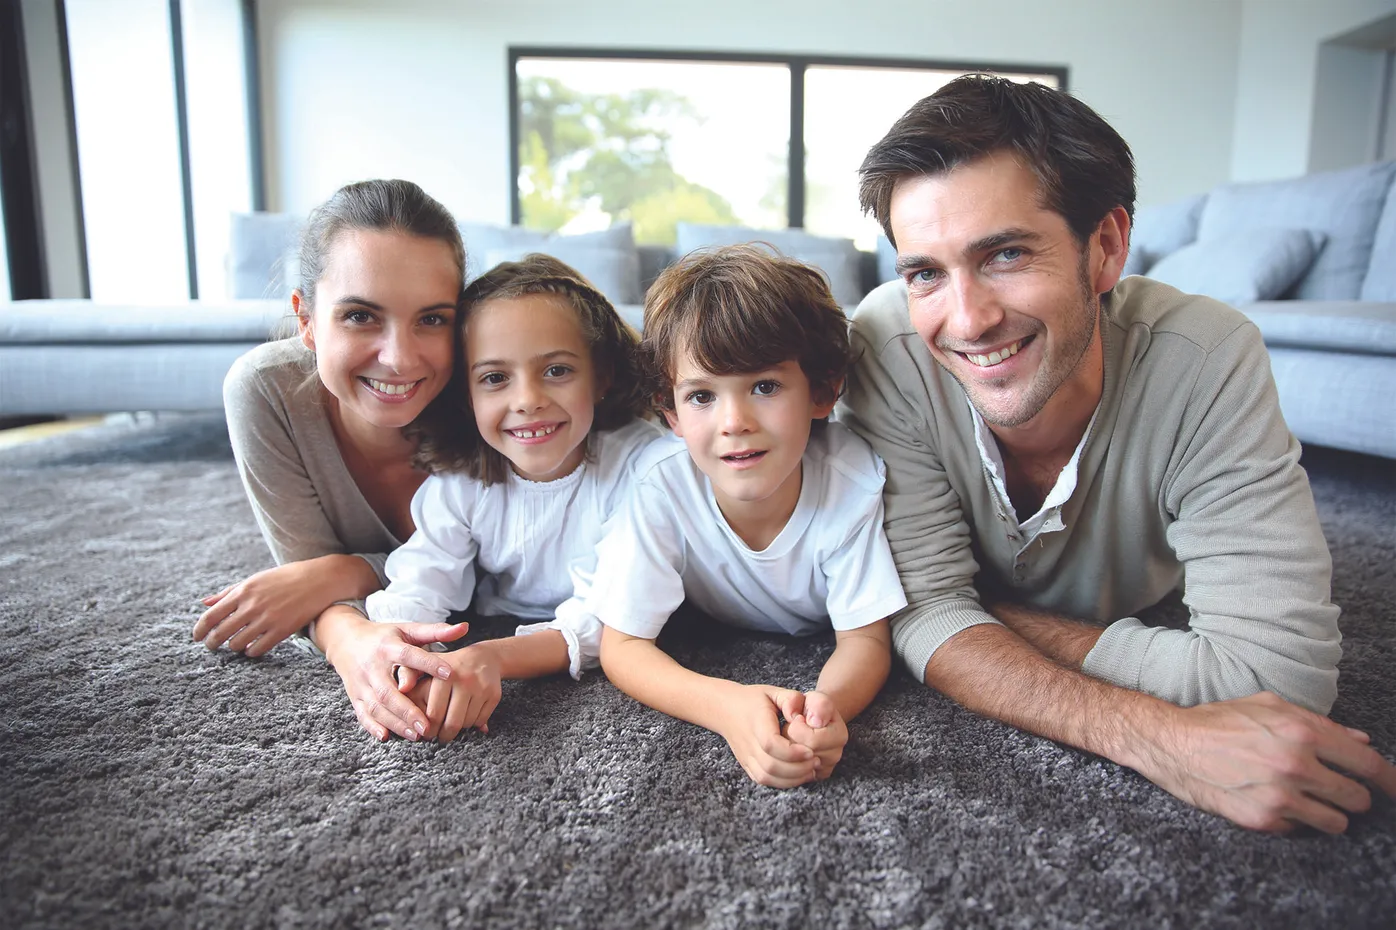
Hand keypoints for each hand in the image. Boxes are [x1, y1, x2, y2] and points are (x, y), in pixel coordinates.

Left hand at [193, 562, 328, 656]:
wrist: (320, 579)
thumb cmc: (285, 578)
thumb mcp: (255, 579)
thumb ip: (228, 592)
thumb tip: (204, 603)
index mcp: (243, 591)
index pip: (211, 617)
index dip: (199, 630)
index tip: (197, 637)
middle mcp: (252, 606)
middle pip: (220, 633)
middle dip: (212, 643)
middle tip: (212, 646)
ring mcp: (267, 619)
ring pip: (237, 644)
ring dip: (233, 647)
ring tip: (235, 645)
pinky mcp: (282, 630)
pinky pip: (257, 649)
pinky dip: (251, 652)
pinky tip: (252, 648)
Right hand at [320, 614, 469, 741]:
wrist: (345, 641)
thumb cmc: (384, 637)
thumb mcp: (407, 630)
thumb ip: (435, 631)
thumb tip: (465, 628)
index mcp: (388, 647)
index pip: (409, 656)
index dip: (429, 663)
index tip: (451, 674)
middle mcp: (372, 667)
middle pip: (388, 691)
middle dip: (407, 710)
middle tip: (428, 726)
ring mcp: (361, 684)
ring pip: (376, 706)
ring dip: (395, 722)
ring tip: (416, 735)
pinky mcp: (354, 696)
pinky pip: (361, 714)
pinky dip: (372, 726)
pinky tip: (386, 736)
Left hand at [406, 645, 502, 741]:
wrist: (484, 658)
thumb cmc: (447, 666)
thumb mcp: (425, 665)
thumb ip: (408, 674)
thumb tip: (401, 689)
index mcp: (442, 676)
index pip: (434, 714)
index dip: (428, 730)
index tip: (425, 734)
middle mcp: (464, 680)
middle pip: (452, 723)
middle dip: (444, 736)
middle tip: (439, 737)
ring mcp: (481, 688)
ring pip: (467, 723)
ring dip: (458, 730)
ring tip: (451, 725)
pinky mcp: (494, 694)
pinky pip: (481, 720)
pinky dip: (473, 724)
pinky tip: (466, 717)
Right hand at [716, 685, 819, 787]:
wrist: (726, 710)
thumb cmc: (753, 700)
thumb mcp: (774, 692)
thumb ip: (791, 699)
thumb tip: (801, 717)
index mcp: (756, 722)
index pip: (771, 744)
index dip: (792, 752)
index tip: (810, 750)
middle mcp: (748, 743)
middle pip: (771, 765)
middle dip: (797, 768)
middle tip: (816, 761)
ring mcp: (745, 757)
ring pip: (767, 777)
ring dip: (792, 778)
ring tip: (810, 770)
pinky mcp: (747, 765)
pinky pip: (764, 780)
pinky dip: (782, 783)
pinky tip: (798, 776)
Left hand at [783, 690, 848, 780]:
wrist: (813, 719)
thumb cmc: (812, 707)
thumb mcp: (816, 698)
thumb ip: (818, 704)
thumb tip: (815, 721)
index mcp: (839, 735)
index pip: (811, 741)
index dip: (797, 728)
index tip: (797, 718)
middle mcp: (835, 756)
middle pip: (800, 756)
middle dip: (788, 739)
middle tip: (790, 727)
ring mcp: (823, 769)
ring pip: (791, 769)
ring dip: (783, 751)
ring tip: (789, 738)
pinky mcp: (811, 778)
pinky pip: (788, 778)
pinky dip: (781, 763)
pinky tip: (786, 750)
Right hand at [1139, 691, 1395, 833]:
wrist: (1172, 745)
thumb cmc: (1218, 721)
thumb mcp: (1268, 707)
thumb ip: (1319, 723)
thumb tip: (1361, 739)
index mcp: (1301, 731)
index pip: (1367, 764)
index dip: (1390, 780)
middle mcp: (1295, 765)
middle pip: (1357, 798)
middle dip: (1352, 795)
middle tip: (1335, 789)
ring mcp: (1280, 796)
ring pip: (1337, 822)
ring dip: (1328, 813)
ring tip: (1307, 800)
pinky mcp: (1263, 820)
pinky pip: (1302, 830)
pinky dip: (1296, 820)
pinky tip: (1275, 803)